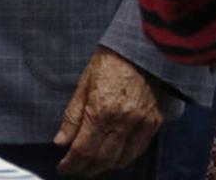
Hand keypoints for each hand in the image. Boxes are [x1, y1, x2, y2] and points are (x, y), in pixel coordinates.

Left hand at [53, 47, 165, 177]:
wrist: (142, 48)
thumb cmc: (111, 60)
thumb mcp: (84, 83)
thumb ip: (72, 115)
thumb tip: (61, 141)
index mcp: (101, 110)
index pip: (83, 149)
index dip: (71, 164)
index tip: (63, 168)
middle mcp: (122, 121)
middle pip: (101, 159)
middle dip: (85, 169)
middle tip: (75, 169)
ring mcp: (140, 124)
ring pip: (121, 160)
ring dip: (104, 167)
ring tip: (92, 166)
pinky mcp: (154, 123)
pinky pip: (138, 150)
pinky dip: (124, 159)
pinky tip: (114, 159)